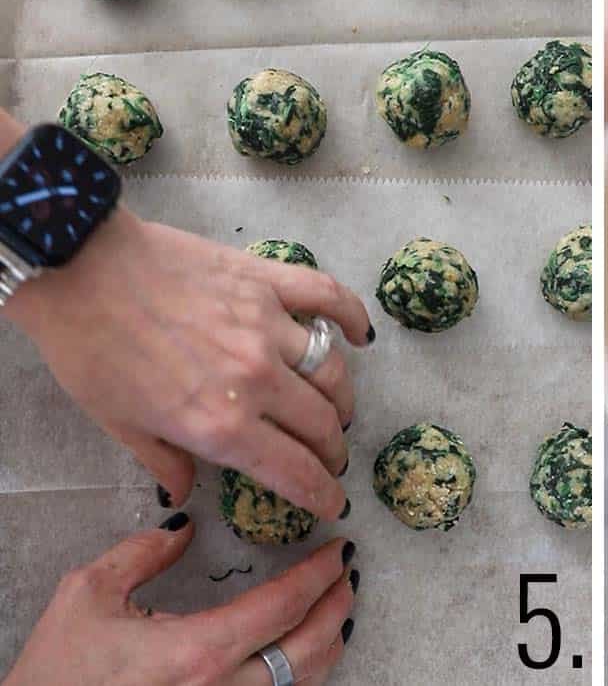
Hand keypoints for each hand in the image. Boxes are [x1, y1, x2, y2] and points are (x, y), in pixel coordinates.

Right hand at [2, 516, 356, 685]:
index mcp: (200, 651)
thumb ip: (142, 553)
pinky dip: (304, 678)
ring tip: (338, 609)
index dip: (320, 574)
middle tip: (347, 574)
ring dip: (329, 643)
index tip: (340, 549)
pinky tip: (304, 658)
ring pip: (303, 685)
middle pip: (310, 648)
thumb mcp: (88, 597)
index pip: (285, 604)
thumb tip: (184, 527)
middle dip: (338, 605)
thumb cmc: (57, 676)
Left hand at [4, 208, 372, 519]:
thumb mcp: (118, 423)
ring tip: (337, 410)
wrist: (80, 268)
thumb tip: (182, 496)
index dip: (322, 495)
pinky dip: (352, 318)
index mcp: (219, 425)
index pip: (295, 472)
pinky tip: (362, 336)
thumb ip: (163, 463)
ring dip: (342, 400)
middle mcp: (257, 380)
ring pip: (333, 372)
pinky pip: (329, 298)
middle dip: (333, 452)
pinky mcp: (269, 281)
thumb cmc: (89, 349)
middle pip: (322, 425)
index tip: (334, 504)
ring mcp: (270, 326)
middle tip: (329, 458)